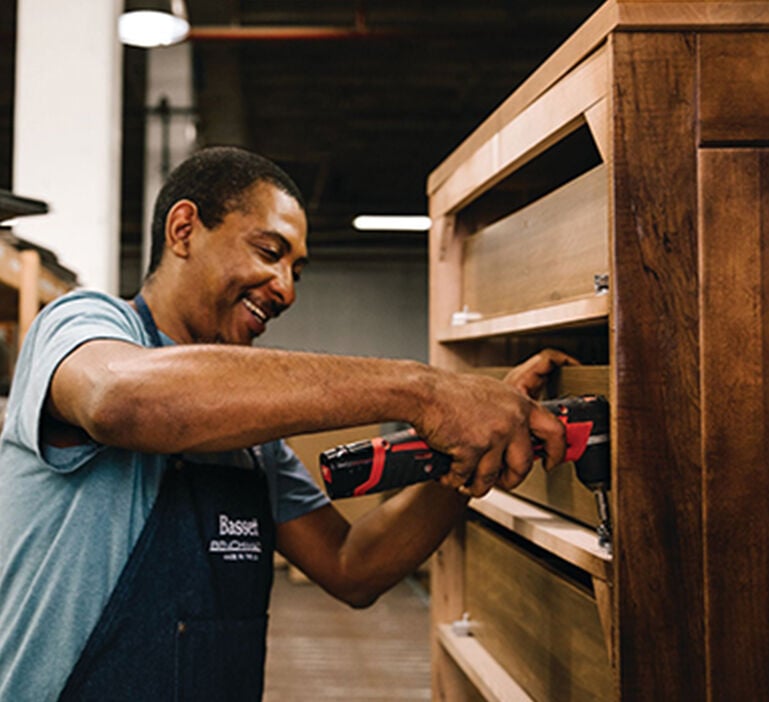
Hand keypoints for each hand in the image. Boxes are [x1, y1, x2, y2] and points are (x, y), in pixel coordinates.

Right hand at [414, 349, 579, 497]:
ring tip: (465, 479)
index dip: (557, 452)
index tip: (552, 462)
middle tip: (501, 481)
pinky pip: (465, 478)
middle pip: (523, 465)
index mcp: (519, 404)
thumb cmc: (448, 392)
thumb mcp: (491, 394)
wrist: (423, 393)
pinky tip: (446, 471)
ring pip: (491, 477)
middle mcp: (511, 420)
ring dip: (476, 484)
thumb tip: (520, 435)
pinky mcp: (472, 450)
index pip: (554, 431)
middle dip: (510, 480)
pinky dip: (453, 479)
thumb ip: (509, 412)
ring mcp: (493, 436)